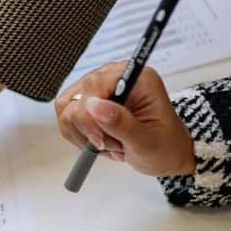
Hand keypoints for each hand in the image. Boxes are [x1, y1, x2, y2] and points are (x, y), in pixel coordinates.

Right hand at [55, 62, 195, 176]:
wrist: (164, 153)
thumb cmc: (164, 145)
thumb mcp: (147, 141)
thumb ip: (122, 123)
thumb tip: (95, 106)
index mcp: (136, 77)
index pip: (94, 84)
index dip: (89, 114)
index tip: (100, 139)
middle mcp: (115, 76)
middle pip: (77, 96)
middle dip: (90, 128)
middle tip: (112, 144)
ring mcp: (98, 88)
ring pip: (66, 108)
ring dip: (84, 134)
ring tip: (109, 144)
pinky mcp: (87, 101)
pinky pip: (66, 118)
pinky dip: (79, 137)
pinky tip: (101, 142)